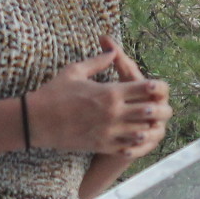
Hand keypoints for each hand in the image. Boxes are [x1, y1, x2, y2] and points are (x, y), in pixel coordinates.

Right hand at [26, 36, 170, 157]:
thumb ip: (98, 61)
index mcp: (110, 92)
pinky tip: (138, 139)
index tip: (159, 87)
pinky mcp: (101, 145)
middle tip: (163, 108)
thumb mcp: (75, 71)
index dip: (158, 88)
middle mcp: (113, 113)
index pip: (146, 89)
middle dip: (161, 110)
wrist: (36, 121)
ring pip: (142, 132)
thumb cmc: (54, 93)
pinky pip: (127, 147)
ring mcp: (108, 131)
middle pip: (150, 112)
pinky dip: (136, 143)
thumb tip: (112, 52)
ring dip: (150, 127)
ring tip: (155, 124)